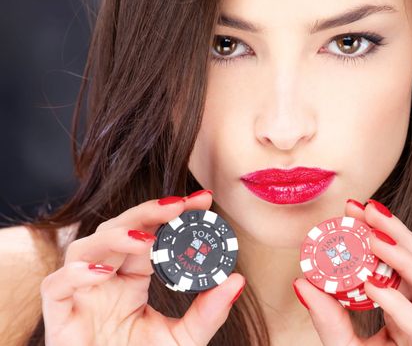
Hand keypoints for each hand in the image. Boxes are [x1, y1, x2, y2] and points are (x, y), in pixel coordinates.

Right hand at [40, 191, 244, 345]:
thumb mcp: (184, 339)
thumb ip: (208, 312)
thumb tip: (237, 280)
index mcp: (133, 278)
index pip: (151, 235)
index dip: (172, 215)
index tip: (203, 200)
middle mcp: (106, 279)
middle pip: (118, 230)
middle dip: (148, 213)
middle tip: (180, 205)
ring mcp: (81, 294)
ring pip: (84, 248)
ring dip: (114, 237)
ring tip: (143, 240)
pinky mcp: (60, 316)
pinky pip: (55, 286)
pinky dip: (74, 274)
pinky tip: (101, 274)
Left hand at [293, 199, 411, 345]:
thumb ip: (330, 318)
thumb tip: (302, 282)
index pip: (402, 262)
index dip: (381, 232)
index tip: (352, 210)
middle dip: (397, 232)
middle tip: (366, 210)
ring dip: (405, 258)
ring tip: (373, 237)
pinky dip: (402, 305)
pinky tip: (375, 288)